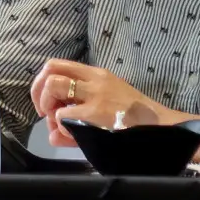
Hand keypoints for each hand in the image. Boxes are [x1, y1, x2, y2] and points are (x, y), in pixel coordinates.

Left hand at [29, 59, 169, 146]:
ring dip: (47, 104)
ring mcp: (95, 96)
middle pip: (51, 69)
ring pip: (53, 85)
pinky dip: (60, 126)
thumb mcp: (106, 109)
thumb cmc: (134, 121)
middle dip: (38, 90)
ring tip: (56, 121)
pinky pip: (63, 115)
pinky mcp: (95, 114)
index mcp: (96, 74)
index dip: (43, 81)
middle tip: (43, 110)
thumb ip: (77, 118)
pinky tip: (71, 134)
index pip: (59, 64)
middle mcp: (94, 80)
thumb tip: (51, 134)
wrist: (162, 130)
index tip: (46, 102)